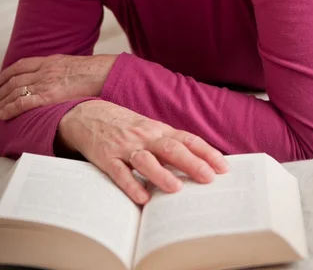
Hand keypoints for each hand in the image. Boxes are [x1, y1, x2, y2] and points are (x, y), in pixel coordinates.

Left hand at [0, 54, 116, 119]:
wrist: (102, 74)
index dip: (7, 74)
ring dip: (0, 102)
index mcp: (49, 61)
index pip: (21, 65)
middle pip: (13, 80)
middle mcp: (43, 70)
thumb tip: (59, 78)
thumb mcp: (72, 64)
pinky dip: (9, 109)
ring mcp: (44, 83)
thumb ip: (60, 69)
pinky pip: (22, 103)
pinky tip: (1, 115)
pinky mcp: (47, 96)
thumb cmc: (94, 72)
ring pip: (14, 92)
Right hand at [57, 100, 228, 204]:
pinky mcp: (106, 158)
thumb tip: (200, 163)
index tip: (223, 167)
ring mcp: (124, 147)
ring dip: (161, 174)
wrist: (88, 115)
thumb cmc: (125, 127)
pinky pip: (119, 172)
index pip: (186, 139)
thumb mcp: (149, 129)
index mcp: (157, 130)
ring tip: (176, 189)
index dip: (205, 152)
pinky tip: (141, 197)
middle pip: (171, 148)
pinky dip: (130, 185)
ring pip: (145, 160)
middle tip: (208, 178)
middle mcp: (144, 137)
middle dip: (191, 163)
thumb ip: (170, 143)